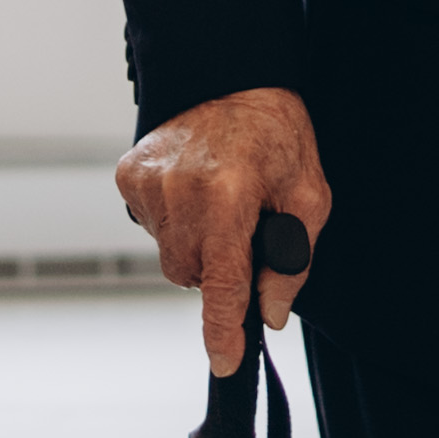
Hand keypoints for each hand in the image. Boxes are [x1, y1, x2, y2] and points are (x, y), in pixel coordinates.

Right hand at [116, 86, 333, 376]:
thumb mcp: (309, 195)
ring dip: (195, 246)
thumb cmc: (276, 134)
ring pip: (169, 255)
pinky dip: (173, 222)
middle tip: (241, 232)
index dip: (224, 330)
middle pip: (191, 276)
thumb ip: (292, 261)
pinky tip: (193, 191)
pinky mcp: (129, 175)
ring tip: (218, 204)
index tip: (224, 362)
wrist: (229, 75)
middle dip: (217, 270)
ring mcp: (148, 183)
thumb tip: (271, 313)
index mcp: (229, 196)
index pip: (223, 283)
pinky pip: (150, 226)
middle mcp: (181, 191)